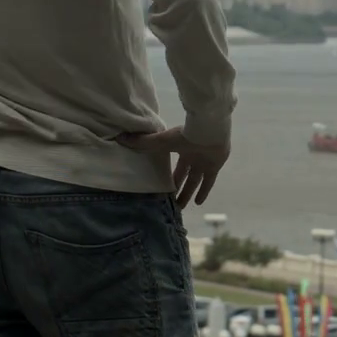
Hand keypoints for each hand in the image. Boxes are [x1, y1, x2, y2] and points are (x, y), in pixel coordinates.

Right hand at [116, 127, 230, 206]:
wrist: (208, 129)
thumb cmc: (184, 134)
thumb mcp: (160, 140)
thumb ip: (142, 142)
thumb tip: (120, 138)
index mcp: (180, 148)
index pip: (174, 165)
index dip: (169, 176)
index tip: (161, 187)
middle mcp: (193, 155)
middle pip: (184, 176)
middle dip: (177, 188)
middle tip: (170, 202)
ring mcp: (205, 161)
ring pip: (195, 181)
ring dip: (188, 193)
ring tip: (180, 208)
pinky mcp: (215, 166)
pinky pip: (209, 182)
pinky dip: (204, 192)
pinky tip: (198, 203)